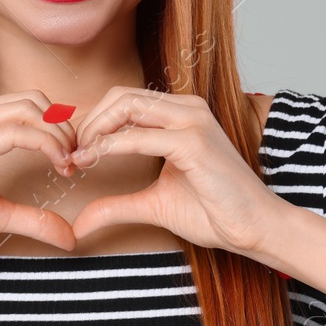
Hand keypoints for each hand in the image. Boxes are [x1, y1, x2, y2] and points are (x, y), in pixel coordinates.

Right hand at [0, 91, 79, 259]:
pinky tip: (56, 166)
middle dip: (64, 128)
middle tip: (75, 161)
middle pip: (33, 99)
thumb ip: (32, 218)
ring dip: (58, 135)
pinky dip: (45, 145)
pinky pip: (15, 133)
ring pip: (28, 109)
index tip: (72, 160)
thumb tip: (71, 236)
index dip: (57, 126)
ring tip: (67, 165)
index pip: (27, 104)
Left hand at [66, 87, 289, 255]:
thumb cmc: (214, 212)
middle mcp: (187, 109)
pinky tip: (93, 161)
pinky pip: (138, 137)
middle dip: (88, 122)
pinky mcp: (193, 142)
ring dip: (94, 130)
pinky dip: (109, 147)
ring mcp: (192, 121)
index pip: (125, 101)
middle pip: (120, 96)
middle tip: (71, 153)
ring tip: (79, 157)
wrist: (254, 228)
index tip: (73, 152)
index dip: (93, 123)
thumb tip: (80, 223)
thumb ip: (117, 205)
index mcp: (181, 114)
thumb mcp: (153, 204)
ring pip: (126, 105)